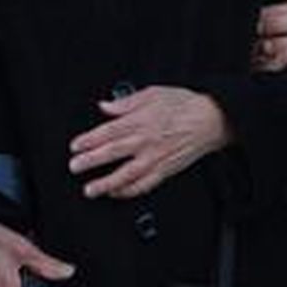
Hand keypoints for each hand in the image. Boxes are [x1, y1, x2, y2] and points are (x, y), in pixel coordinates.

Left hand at [68, 86, 231, 198]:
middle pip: (113, 153)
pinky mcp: (165, 170)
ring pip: (127, 175)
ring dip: (107, 183)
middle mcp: (146, 142)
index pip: (108, 131)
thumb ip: (125, 102)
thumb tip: (105, 106)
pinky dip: (129, 191)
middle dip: (91, 161)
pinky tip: (116, 193)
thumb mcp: (152, 93)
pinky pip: (145, 185)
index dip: (89, 140)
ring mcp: (156, 158)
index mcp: (140, 121)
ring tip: (91, 189)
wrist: (211, 120)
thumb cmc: (183, 105)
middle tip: (75, 167)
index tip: (75, 146)